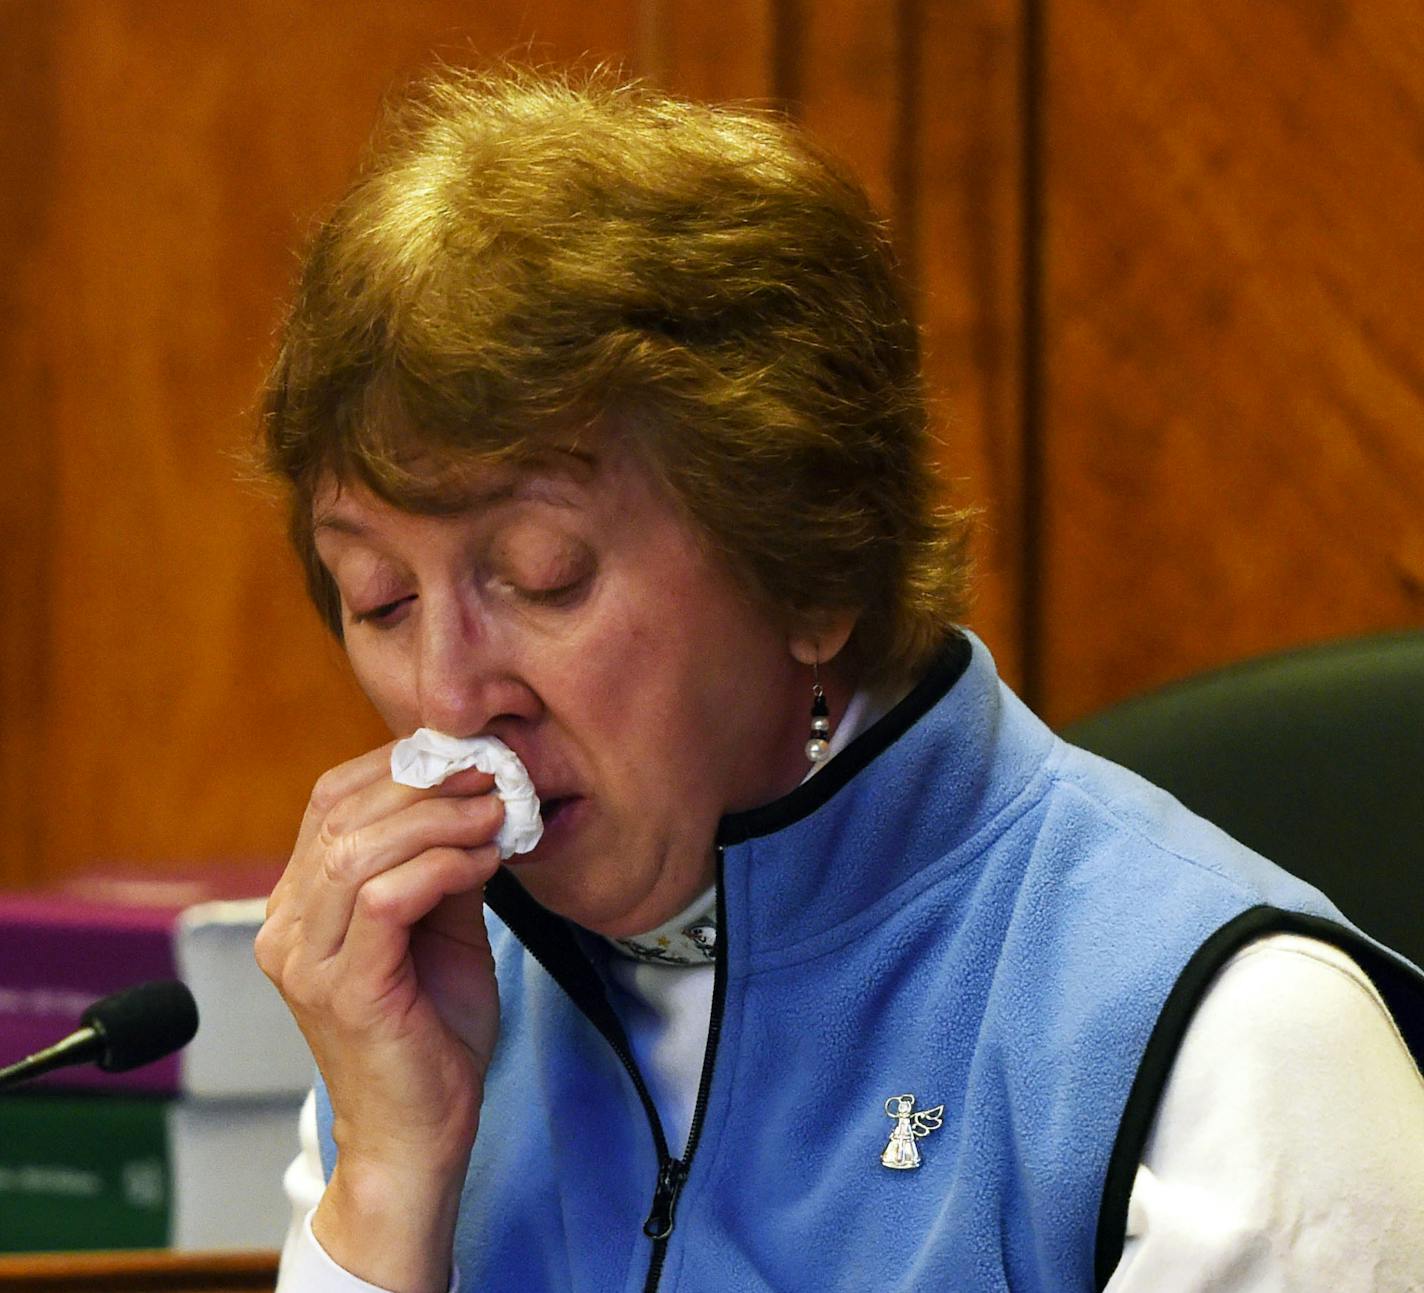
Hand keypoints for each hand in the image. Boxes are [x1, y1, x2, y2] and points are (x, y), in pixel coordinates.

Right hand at [256, 743, 504, 1290]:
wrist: (423, 1132)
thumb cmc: (432, 1031)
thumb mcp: (440, 925)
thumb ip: (441, 863)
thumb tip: (473, 794)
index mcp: (299, 905)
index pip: (329, 802)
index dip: (396, 764)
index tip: (466, 753)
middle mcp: (285, 927)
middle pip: (342, 814)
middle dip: (425, 782)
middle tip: (492, 774)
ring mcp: (306, 960)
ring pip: (359, 848)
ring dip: (439, 818)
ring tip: (496, 812)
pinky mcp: (344, 989)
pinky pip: (386, 897)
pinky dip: (443, 865)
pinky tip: (485, 861)